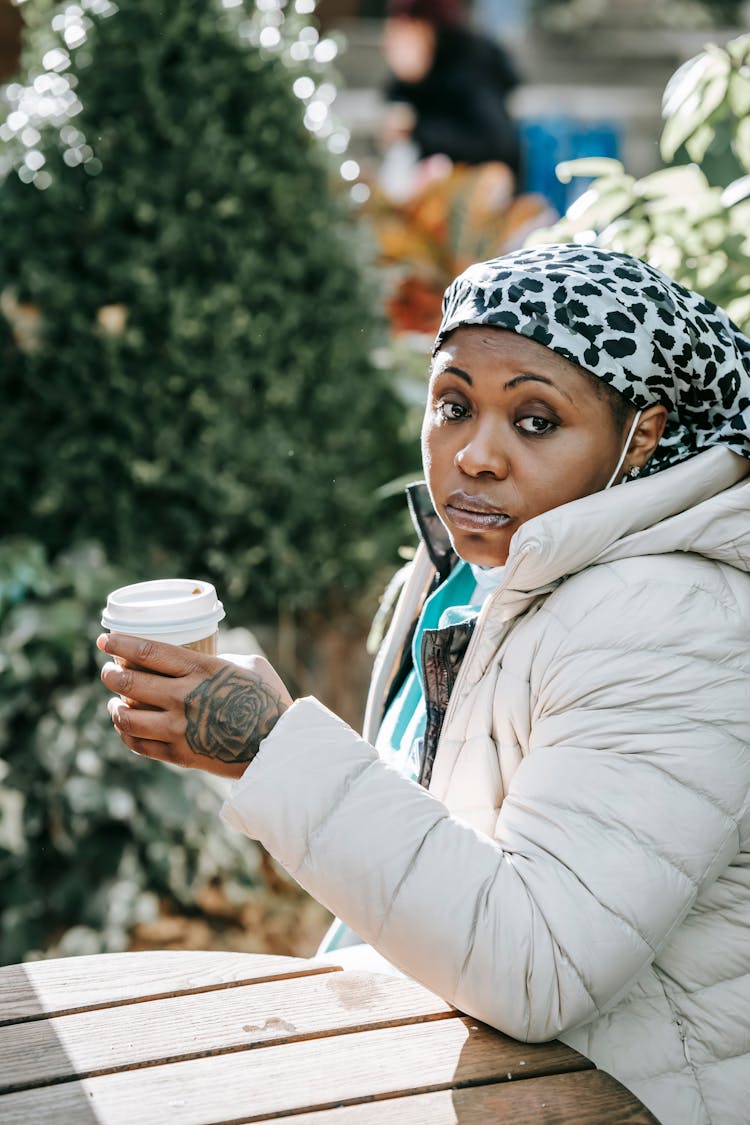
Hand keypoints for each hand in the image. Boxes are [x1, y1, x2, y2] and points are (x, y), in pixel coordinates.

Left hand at [98, 633, 291, 778]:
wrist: (278, 746)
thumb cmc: (269, 700)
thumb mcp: (249, 664)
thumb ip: (219, 659)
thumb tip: (200, 659)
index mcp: (201, 669)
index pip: (147, 652)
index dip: (120, 644)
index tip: (104, 639)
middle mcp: (184, 697)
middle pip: (129, 683)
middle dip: (110, 674)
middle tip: (108, 671)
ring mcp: (178, 729)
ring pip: (126, 717)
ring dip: (114, 707)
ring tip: (115, 702)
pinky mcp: (179, 755)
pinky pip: (138, 744)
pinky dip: (125, 733)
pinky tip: (127, 726)